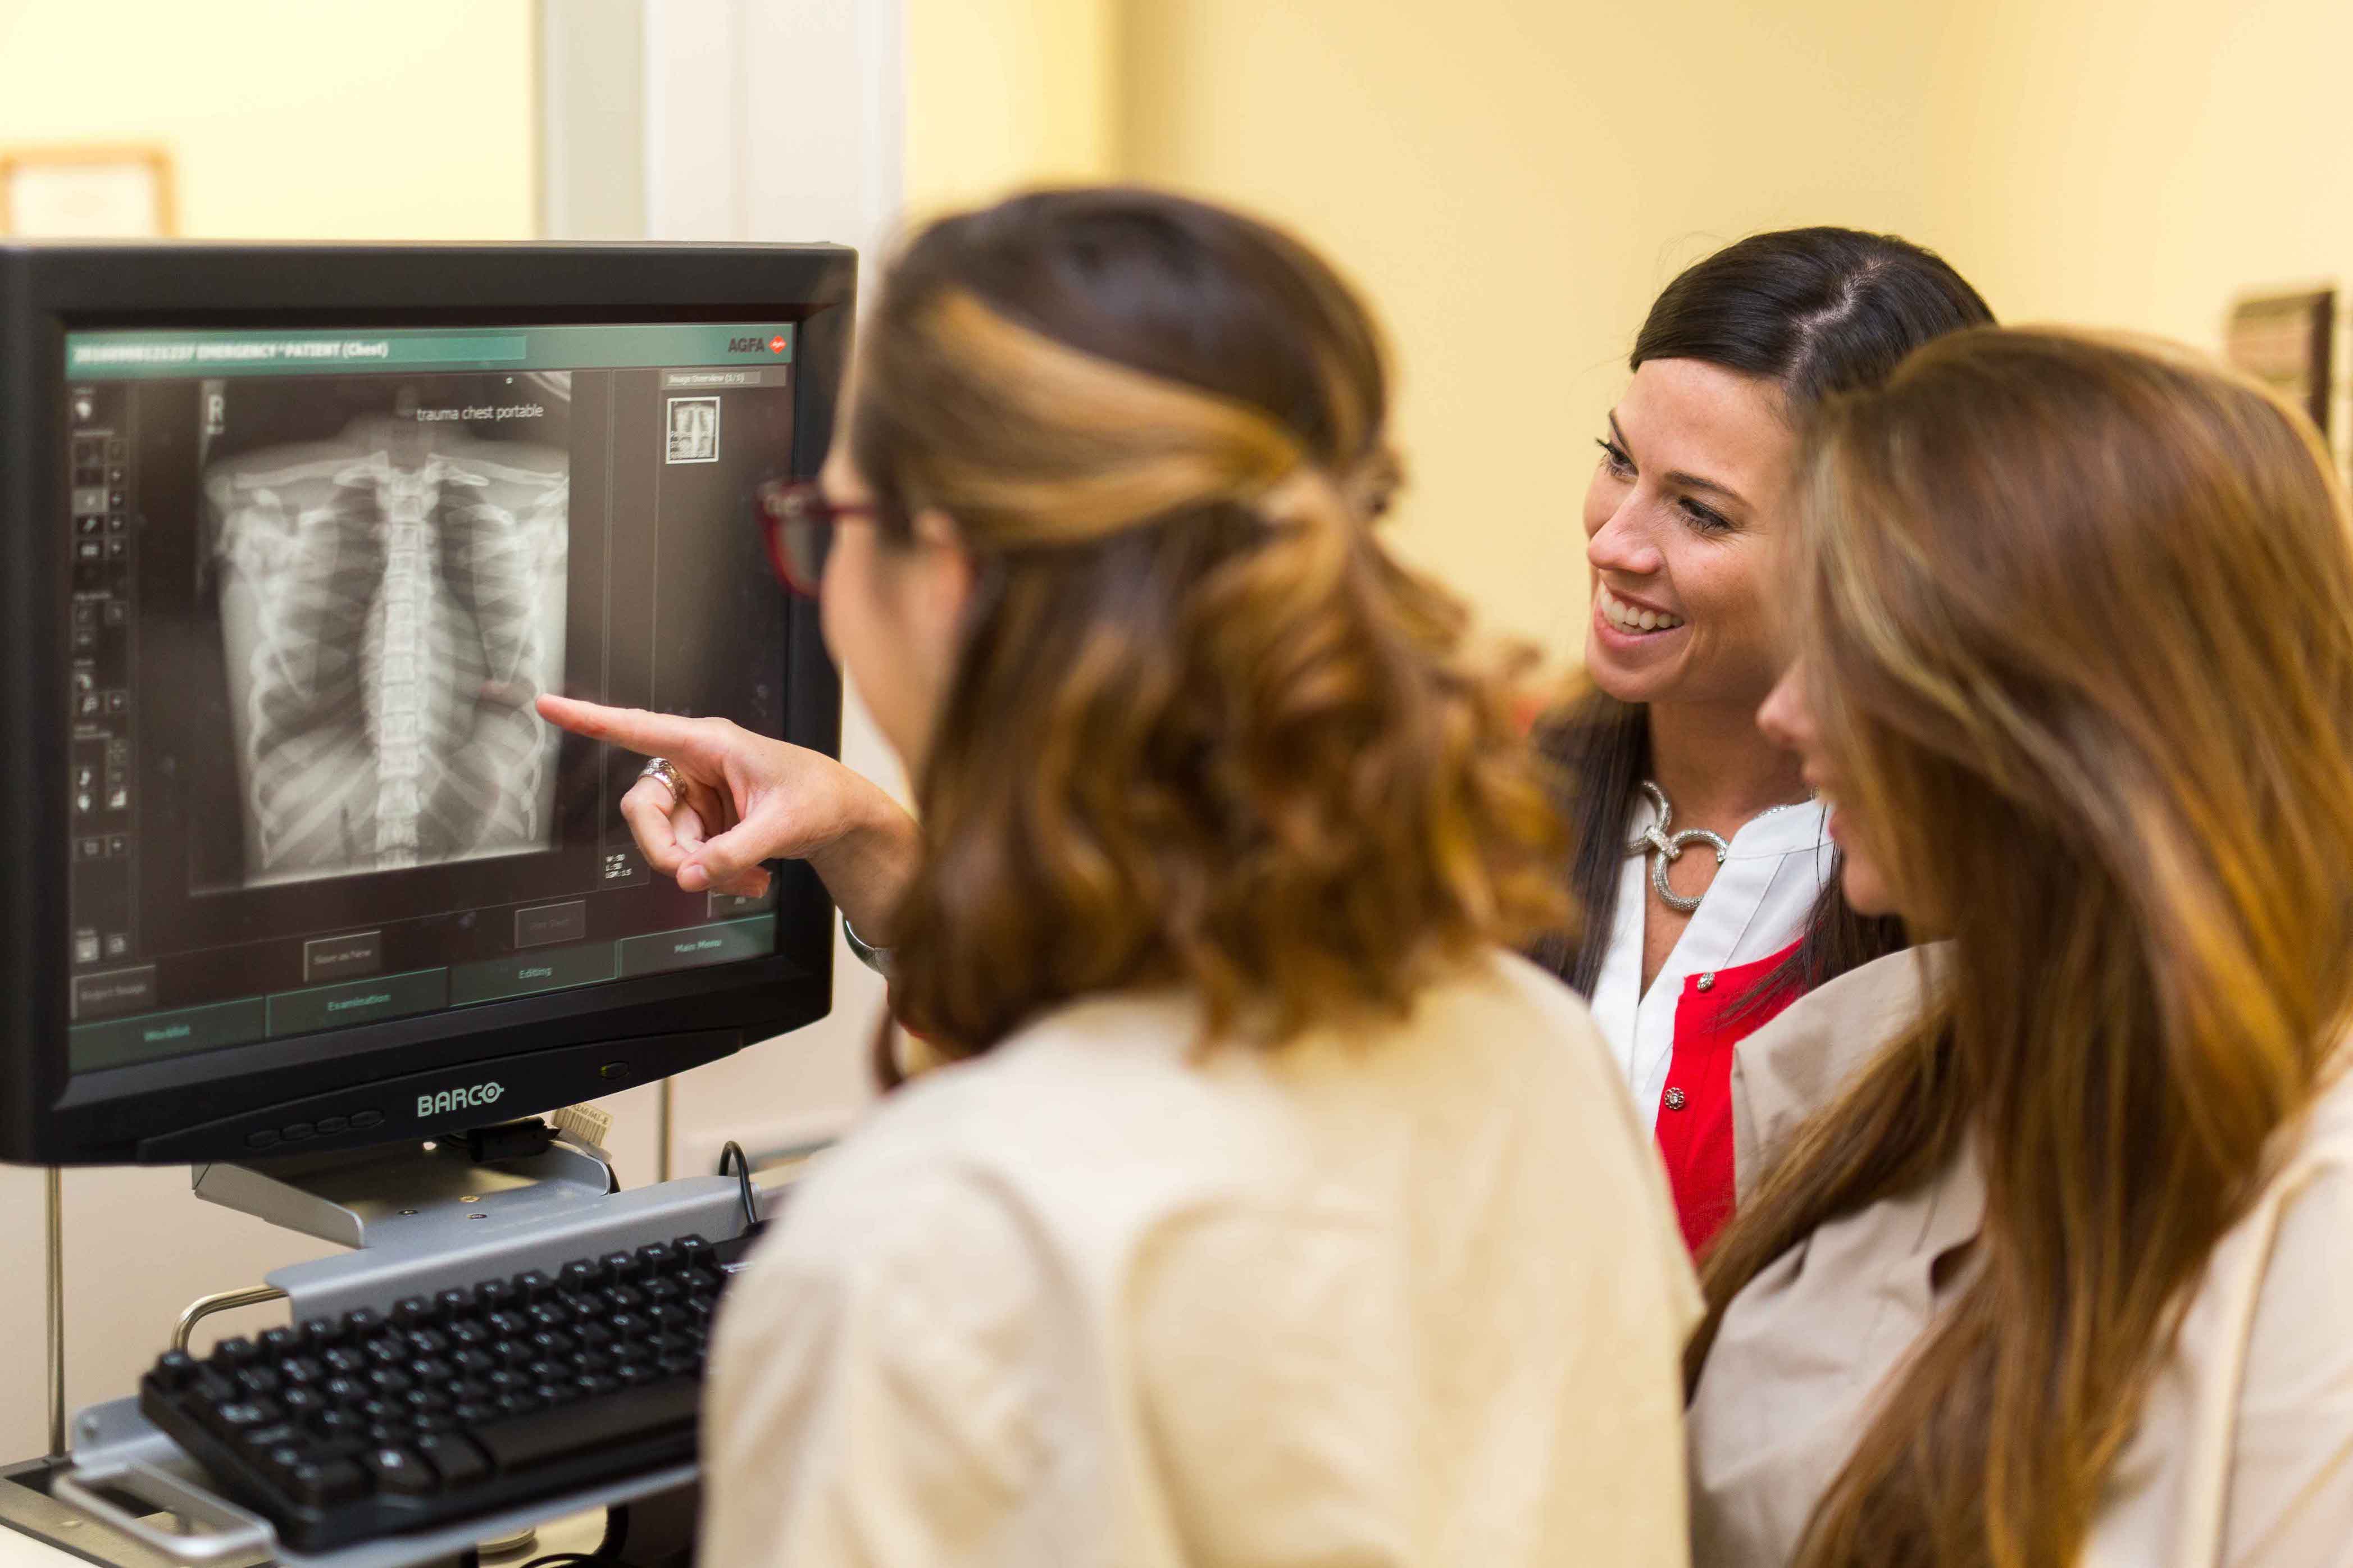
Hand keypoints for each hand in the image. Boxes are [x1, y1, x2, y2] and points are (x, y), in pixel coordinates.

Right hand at [536, 693, 922, 938]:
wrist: (840, 818)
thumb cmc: (819, 797)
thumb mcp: (783, 826)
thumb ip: (734, 852)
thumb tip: (688, 876)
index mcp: (709, 743)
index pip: (638, 728)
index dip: (589, 718)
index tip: (547, 703)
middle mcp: (693, 766)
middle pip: (643, 811)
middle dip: (669, 851)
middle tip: (703, 877)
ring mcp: (695, 797)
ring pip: (663, 842)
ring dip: (701, 871)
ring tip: (748, 878)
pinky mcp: (701, 823)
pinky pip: (684, 857)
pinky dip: (712, 875)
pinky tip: (749, 877)